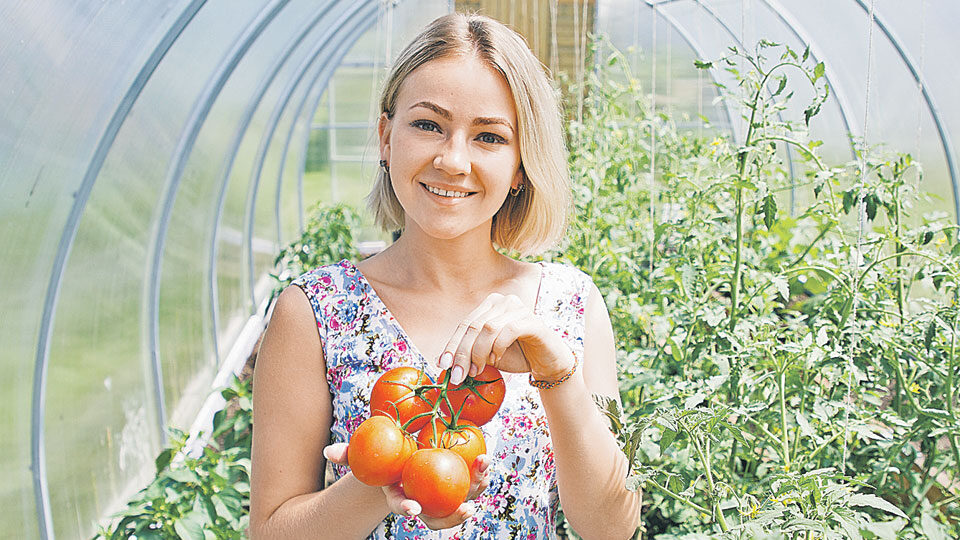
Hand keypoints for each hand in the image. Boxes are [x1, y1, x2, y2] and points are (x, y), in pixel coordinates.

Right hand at [322, 443, 490, 528]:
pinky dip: (481, 472)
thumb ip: (347, 454)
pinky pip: (473, 480)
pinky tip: (486, 461)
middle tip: (465, 512)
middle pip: (439, 517)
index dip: (407, 509)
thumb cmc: (381, 455)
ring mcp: (445, 492)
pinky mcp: (461, 480)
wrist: (403, 452)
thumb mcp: (363, 453)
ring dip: (475, 488)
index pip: (404, 507)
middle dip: (452, 518)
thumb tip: (328, 452)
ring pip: (463, 498)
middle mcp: (425, 500)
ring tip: (483, 473)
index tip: (413, 509)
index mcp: (402, 496)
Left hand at [439, 292, 574, 384]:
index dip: (452, 345)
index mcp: (489, 305)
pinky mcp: (532, 320)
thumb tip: (440, 361)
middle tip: (458, 376)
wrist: (546, 363)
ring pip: (488, 328)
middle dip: (463, 353)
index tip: (442, 365)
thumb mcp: (486, 355)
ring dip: (479, 353)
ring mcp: (518, 308)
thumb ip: (468, 353)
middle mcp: (503, 301)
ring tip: (477, 370)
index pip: (465, 324)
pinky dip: (498, 347)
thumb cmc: (515, 356)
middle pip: (474, 326)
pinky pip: (508, 331)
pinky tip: (497, 359)